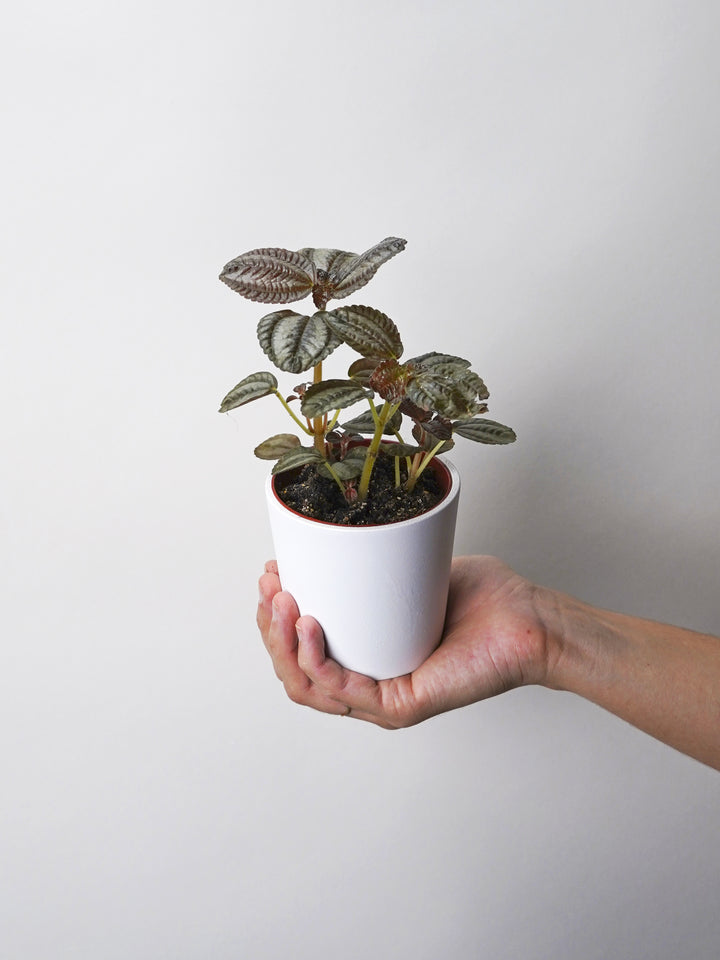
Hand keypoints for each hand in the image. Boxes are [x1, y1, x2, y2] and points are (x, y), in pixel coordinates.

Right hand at [257, 556, 551, 727]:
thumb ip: (374, 563)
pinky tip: (308, 623)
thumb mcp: (411, 572)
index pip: (302, 651)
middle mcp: (369, 685)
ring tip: (283, 598)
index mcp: (367, 659)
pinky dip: (314, 660)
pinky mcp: (400, 707)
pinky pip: (341, 689)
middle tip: (271, 583)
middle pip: (295, 670)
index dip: (277, 617)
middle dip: (271, 627)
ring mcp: (382, 701)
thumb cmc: (484, 599)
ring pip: (308, 684)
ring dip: (283, 641)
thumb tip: (334, 534)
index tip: (272, 572)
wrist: (529, 619)